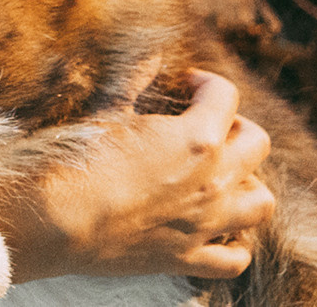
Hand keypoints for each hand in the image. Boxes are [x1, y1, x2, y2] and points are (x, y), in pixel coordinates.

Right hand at [0, 70, 274, 281]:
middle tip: (205, 127)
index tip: (186, 85)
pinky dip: (234, 243)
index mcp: (195, 139)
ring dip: (246, 183)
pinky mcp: (188, 258)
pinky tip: (218, 230)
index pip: (225, 96)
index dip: (206, 83)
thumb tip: (151, 57)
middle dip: (235, 127)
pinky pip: (235, 258)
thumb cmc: (75, 161)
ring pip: (261, 202)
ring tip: (219, 177)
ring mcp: (206, 223)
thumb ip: (133, 81)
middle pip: (256, 144)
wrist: (56, 220)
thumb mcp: (104, 112)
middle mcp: (213, 180)